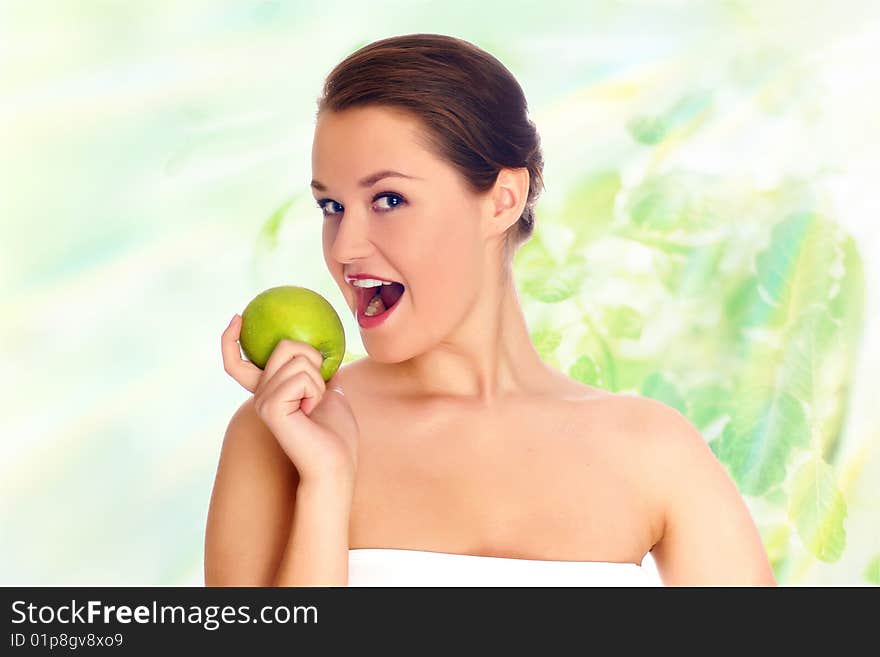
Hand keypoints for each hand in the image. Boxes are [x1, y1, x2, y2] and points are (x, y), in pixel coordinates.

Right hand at [221, 314, 358, 484]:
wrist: (336, 464)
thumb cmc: (336, 434)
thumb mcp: (330, 391)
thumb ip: (320, 370)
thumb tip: (326, 346)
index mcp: (269, 392)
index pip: (236, 362)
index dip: (230, 338)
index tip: (238, 317)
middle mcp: (260, 395)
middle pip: (284, 346)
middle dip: (314, 360)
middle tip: (317, 391)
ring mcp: (262, 401)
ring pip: (297, 359)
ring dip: (319, 381)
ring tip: (315, 406)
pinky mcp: (271, 407)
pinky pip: (301, 377)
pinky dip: (317, 391)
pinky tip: (312, 412)